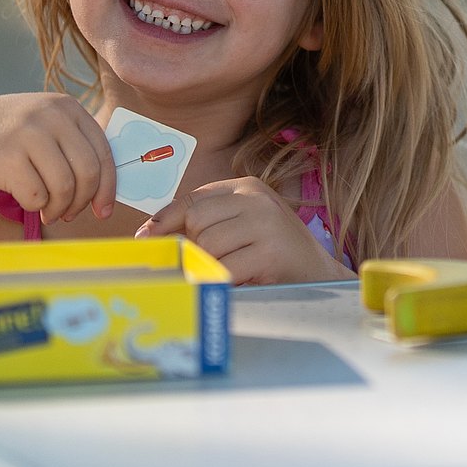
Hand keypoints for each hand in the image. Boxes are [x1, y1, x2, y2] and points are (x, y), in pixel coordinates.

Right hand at [0, 93, 117, 225]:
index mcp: (65, 106)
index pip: (103, 151)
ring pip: (64, 187)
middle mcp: (50, 115)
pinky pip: (37, 197)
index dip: (108, 187)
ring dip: (59, 209)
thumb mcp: (41, 124)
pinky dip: (36, 208)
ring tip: (47, 211)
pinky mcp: (7, 159)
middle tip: (70, 213)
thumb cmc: (1, 138)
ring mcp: (27, 135)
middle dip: (82, 202)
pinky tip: (28, 203)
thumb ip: (72, 143)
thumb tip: (107, 187)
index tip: (103, 209)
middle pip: (88, 172)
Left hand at [136, 176, 353, 284]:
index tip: (146, 236)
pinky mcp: (269, 253)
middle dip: (195, 246)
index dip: (166, 219)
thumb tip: (152, 231)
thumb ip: (208, 219)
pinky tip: (241, 279)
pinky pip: (225, 268)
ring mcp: (265, 224)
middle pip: (196, 221)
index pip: (193, 198)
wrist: (321, 274)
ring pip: (208, 245)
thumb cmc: (274, 251)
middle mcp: (256, 200)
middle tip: (211, 261)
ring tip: (234, 270)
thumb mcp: (244, 223)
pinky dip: (224, 278)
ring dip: (212, 265)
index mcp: (247, 187)